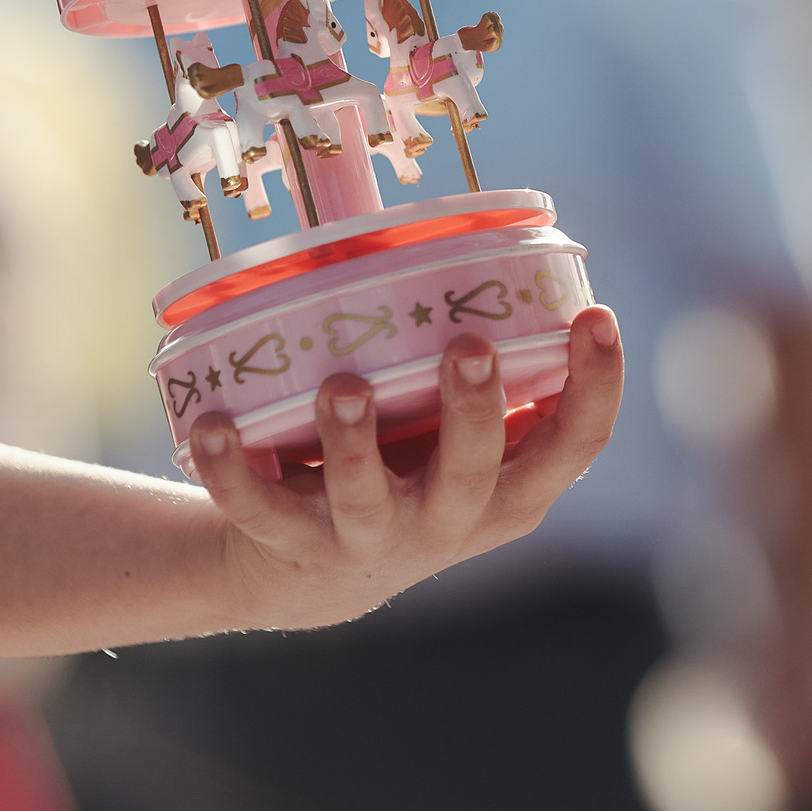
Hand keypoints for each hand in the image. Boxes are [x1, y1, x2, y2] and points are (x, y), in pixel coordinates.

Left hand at [193, 305, 623, 629]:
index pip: (576, 446)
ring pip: (365, 497)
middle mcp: (449, 520)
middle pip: (474, 475)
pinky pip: (258, 508)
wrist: (317, 574)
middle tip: (469, 347)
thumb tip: (492, 235)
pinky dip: (232, 469)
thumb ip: (484, 368)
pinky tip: (212, 425)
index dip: (598, 386)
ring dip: (353, 442)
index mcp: (509, 489)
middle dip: (473, 411)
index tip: (597, 315)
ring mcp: (370, 536)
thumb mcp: (462, 436)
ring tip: (344, 386)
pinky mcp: (292, 542)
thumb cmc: (413, 468)